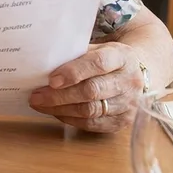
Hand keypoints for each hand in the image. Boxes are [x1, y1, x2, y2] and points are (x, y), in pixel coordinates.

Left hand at [28, 42, 144, 132]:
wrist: (137, 73)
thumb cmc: (107, 59)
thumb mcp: (96, 48)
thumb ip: (74, 54)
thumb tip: (40, 63)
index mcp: (122, 56)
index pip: (98, 64)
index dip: (73, 72)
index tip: (51, 80)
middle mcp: (129, 81)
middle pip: (92, 91)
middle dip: (59, 96)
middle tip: (36, 96)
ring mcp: (129, 104)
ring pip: (91, 111)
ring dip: (61, 109)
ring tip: (40, 104)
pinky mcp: (124, 122)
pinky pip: (93, 124)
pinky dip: (71, 119)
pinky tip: (55, 112)